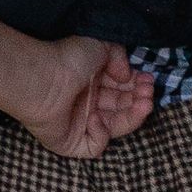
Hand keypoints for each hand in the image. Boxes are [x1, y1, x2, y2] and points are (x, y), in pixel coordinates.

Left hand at [14, 39, 155, 159]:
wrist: (41, 79)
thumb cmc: (67, 59)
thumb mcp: (100, 46)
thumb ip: (119, 56)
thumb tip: (126, 76)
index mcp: (91, 83)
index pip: (121, 90)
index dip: (137, 86)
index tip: (150, 80)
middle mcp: (86, 104)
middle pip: (121, 109)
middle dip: (139, 101)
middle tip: (149, 93)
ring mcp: (78, 125)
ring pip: (114, 128)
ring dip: (132, 117)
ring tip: (144, 103)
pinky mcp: (70, 143)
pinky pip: (95, 145)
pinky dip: (101, 133)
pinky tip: (96, 117)